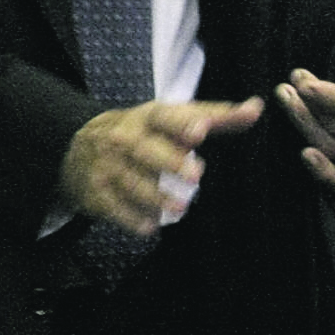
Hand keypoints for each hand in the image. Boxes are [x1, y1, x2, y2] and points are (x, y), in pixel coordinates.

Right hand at [60, 97, 264, 235]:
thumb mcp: (174, 119)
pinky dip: (131, 218)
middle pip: (145, 149)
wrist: (78, 145)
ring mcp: (107, 166)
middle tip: (196, 175)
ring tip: (180, 207)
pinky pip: (113, 207)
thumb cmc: (144, 132)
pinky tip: (150, 226)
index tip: (200, 131)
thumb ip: (216, 116)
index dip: (182, 124)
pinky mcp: (96, 192)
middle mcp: (125, 139)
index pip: (165, 117)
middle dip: (169, 161)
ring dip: (155, 196)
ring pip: (131, 181)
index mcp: (148, 118)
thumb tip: (256, 108)